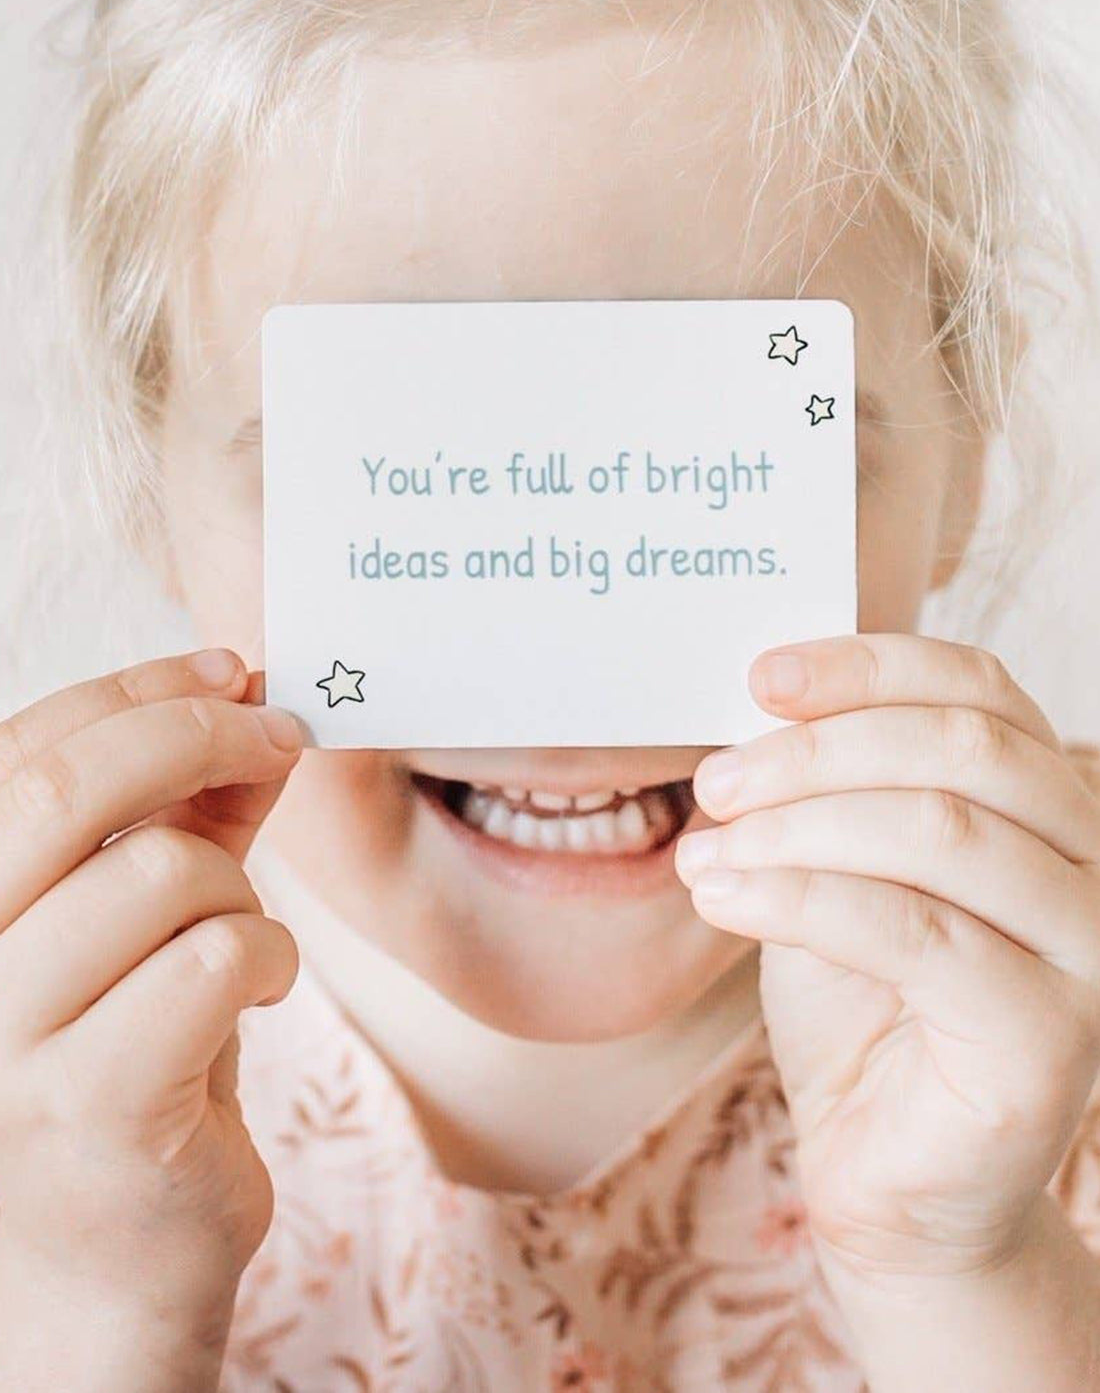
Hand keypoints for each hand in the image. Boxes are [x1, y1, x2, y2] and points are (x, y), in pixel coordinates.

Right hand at [0, 649, 303, 1389]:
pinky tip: (258, 992)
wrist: (105, 1280)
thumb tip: (249, 705)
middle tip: (280, 733)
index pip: (21, 747)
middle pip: (65, 785)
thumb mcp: (137, 929)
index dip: (135, 687)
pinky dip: (263, 957)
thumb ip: (178, 820)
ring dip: (238, 889)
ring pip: (160, 871)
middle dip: (195, 731)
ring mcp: (0, 1043)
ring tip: (240, 942)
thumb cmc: (127, 1081)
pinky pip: (212, 960)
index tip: (231, 670)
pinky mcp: (86, 1109)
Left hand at [674, 634, 1099, 1285]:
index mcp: (1047, 801)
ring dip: (796, 825)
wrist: (890, 1181)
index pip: (977, 689)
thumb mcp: (833, 868)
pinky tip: (722, 898)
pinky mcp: (1053, 1035)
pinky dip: (798, 898)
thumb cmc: (860, 1011)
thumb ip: (826, 788)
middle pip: (961, 747)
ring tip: (706, 848)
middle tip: (715, 781)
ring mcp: (1089, 949)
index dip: (867, 666)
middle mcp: (1092, 861)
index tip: (761, 676)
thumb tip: (759, 704)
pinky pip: (912, 931)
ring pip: (938, 830)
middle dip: (817, 750)